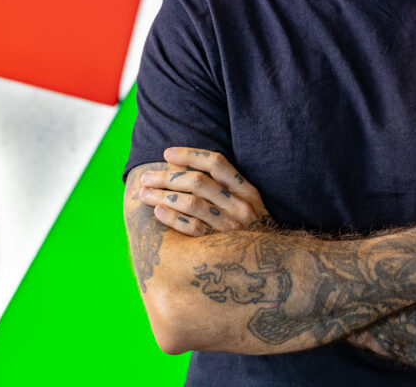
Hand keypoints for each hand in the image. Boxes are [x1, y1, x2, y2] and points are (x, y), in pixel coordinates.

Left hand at [138, 147, 270, 235]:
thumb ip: (219, 184)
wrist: (271, 262)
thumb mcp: (246, 202)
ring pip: (191, 204)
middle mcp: (239, 206)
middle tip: (146, 178)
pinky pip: (191, 229)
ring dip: (163, 196)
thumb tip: (177, 163)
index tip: (167, 153)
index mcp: (246, 190)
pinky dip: (172, 218)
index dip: (190, 155)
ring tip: (144, 194)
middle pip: (198, 182)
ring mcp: (229, 227)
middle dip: (167, 177)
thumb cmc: (250, 227)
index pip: (216, 163)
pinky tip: (157, 211)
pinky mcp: (218, 247)